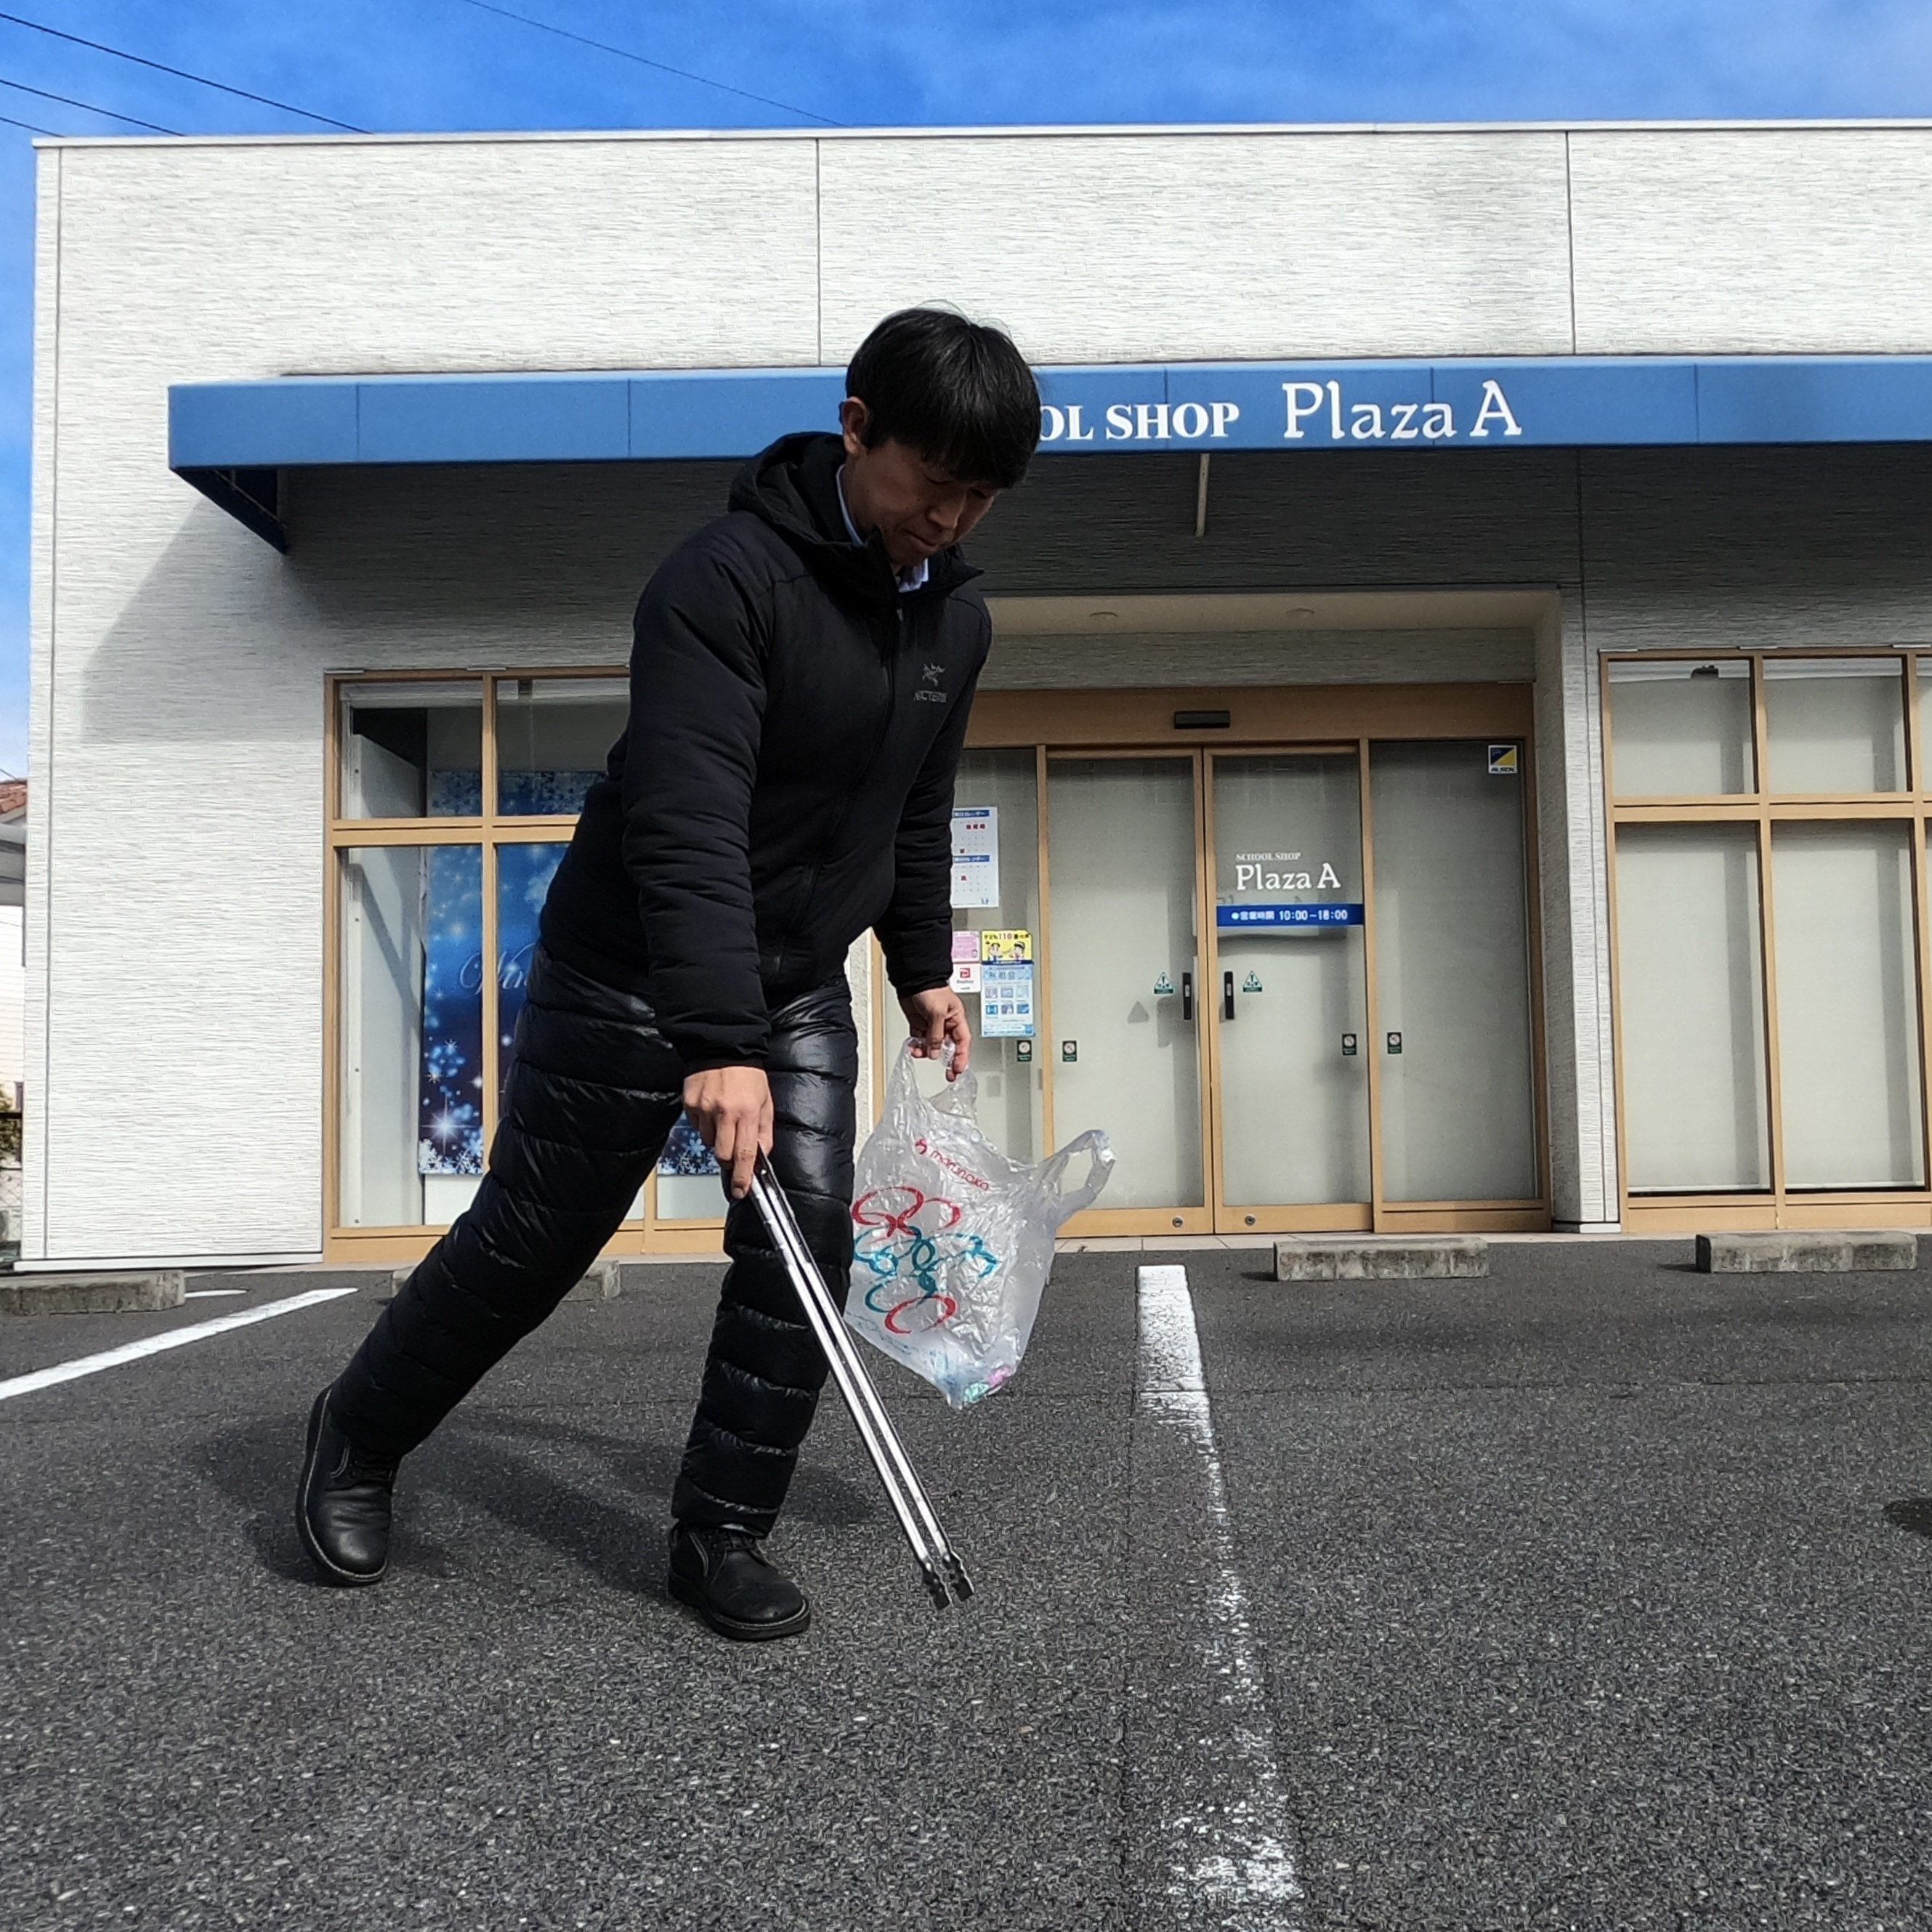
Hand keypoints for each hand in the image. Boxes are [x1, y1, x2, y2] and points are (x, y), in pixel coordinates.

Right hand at [681, 1065, 772, 1200]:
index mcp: (747, 1112)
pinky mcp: (689, 1104)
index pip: (745, 1154)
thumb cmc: (747, 1073)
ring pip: (708, 1141)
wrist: (722, 1046)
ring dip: (716, 1138)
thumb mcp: (765, 1101)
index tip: (740, 1190)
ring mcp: (704, 1109)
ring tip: (723, 1117)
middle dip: (728, 1160)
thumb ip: (764, 1130)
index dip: (742, 1177)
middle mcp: (725, 1112)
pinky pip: (697, 1126)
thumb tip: (761, 1155)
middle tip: (732, 1150)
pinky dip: (704, 1124)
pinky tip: (712, 1108)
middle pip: (722, 1155)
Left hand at [901, 987, 970, 1079]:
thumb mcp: (937, 1013)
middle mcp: (946, 1023)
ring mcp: (932, 1025)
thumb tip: (935, 1053)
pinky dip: (917, 1045)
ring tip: (919, 1051)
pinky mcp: (920, 1025)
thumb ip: (936, 1035)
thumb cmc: (930, 988)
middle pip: (948, 1047)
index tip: (958, 1069)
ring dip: (926, 1051)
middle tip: (948, 1074)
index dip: (962, 1056)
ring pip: (932, 1045)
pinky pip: (920, 1040)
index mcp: (956, 1018)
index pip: (963, 1042)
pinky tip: (913, 1046)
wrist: (912, 979)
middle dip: (947, 1060)